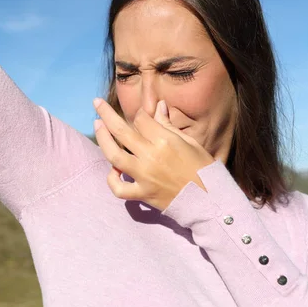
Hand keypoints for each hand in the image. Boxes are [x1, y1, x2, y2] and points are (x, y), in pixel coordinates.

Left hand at [92, 98, 214, 210]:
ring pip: (114, 155)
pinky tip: (112, 171)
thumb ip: (168, 125)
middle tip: (97, 104)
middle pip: (121, 131)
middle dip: (106, 114)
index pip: (140, 120)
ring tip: (98, 126)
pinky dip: (112, 180)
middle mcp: (151, 156)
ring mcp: (144, 176)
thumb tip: (158, 105)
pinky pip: (119, 188)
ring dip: (103, 139)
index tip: (138, 115)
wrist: (210, 201)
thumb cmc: (203, 168)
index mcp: (164, 141)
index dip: (138, 114)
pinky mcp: (142, 194)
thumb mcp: (190, 142)